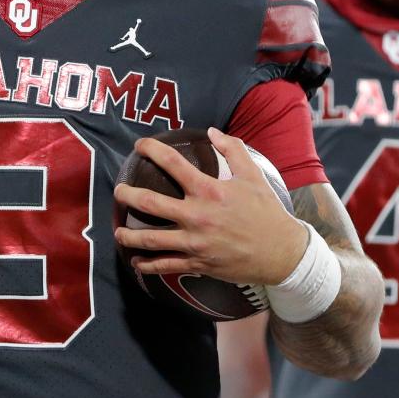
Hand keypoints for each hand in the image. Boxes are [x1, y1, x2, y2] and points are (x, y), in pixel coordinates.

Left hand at [113, 127, 308, 285]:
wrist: (280, 252)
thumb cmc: (266, 211)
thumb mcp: (253, 175)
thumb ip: (233, 149)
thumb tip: (212, 132)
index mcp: (209, 190)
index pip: (173, 164)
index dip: (152, 151)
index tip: (139, 146)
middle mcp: (197, 216)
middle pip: (150, 203)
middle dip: (127, 195)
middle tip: (118, 190)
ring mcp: (195, 242)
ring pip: (151, 239)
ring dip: (129, 235)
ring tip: (118, 231)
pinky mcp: (197, 263)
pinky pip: (165, 265)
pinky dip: (147, 265)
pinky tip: (136, 262)